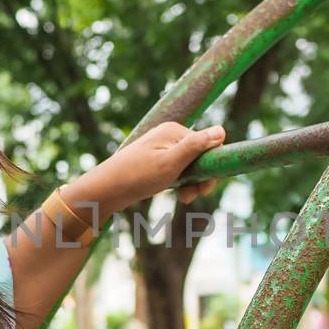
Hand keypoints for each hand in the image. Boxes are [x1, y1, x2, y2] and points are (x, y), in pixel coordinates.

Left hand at [84, 121, 225, 212]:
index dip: (211, 168)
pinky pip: (180, 170)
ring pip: (191, 166)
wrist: (106, 190)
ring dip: (192, 183)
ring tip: (182, 197)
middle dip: (200, 178)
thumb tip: (222, 130)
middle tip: (189, 197)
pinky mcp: (158, 160)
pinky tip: (177, 193)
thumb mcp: (171, 163)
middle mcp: (170, 135)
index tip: (203, 188)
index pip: (209, 145)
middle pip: (201, 156)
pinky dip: (181, 182)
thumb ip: (196, 147)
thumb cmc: (137, 176)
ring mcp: (163, 148)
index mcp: (174, 131)